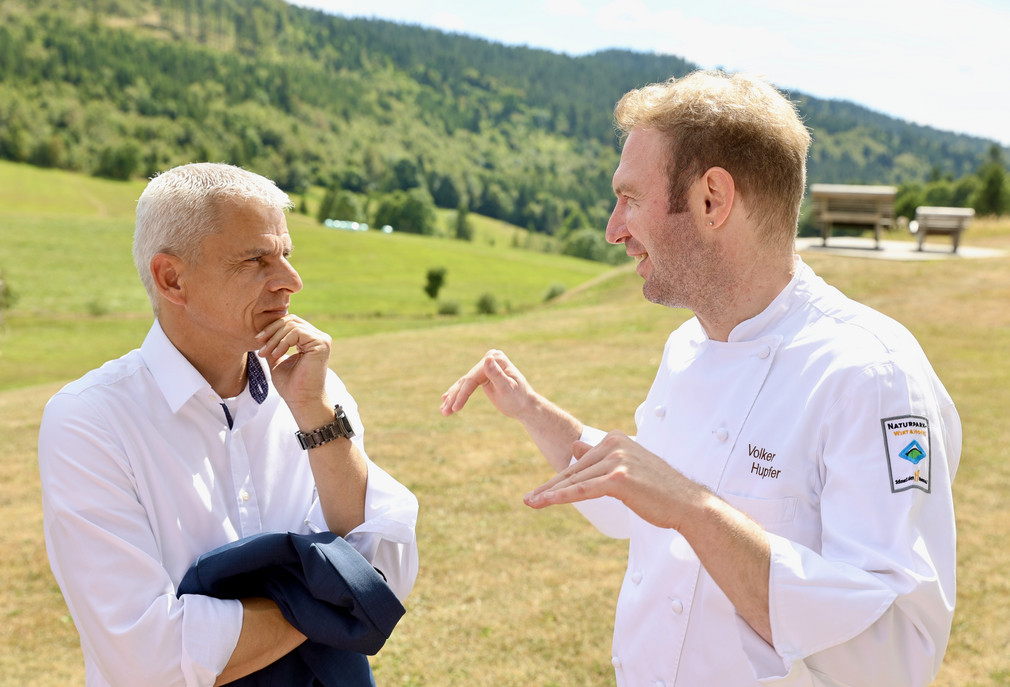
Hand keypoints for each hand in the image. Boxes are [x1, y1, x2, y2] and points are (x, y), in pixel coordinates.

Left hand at [255, 314, 331, 410]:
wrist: (301, 400)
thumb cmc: (291, 385)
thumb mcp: (277, 360)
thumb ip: (274, 345)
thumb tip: (262, 334)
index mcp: (310, 340)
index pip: (290, 323)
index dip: (272, 328)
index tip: (257, 340)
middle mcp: (318, 337)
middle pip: (290, 320)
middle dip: (271, 331)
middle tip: (259, 344)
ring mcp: (321, 339)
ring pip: (292, 325)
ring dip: (274, 339)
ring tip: (266, 353)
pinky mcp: (321, 343)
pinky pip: (297, 332)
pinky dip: (283, 342)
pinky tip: (277, 354)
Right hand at [440, 349, 536, 420]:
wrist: (525, 406)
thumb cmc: (519, 398)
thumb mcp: (508, 388)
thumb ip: (497, 374)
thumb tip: (487, 358)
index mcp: (495, 359)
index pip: (473, 378)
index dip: (462, 393)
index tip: (455, 408)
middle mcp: (489, 360)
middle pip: (466, 380)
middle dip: (455, 397)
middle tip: (445, 412)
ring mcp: (484, 368)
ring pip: (463, 383)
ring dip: (452, 397)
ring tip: (443, 411)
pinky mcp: (482, 377)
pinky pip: (466, 386)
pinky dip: (457, 395)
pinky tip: (446, 400)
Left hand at [523, 431, 694, 530]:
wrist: (686, 503)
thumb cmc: (659, 489)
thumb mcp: (627, 466)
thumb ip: (601, 456)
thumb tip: (575, 448)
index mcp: (616, 439)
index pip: (580, 463)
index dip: (559, 480)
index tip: (540, 492)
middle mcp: (614, 445)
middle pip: (574, 471)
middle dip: (549, 487)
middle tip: (528, 499)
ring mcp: (616, 460)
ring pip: (575, 481)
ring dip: (549, 494)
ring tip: (531, 503)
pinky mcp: (618, 479)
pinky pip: (583, 490)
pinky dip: (562, 497)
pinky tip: (546, 502)